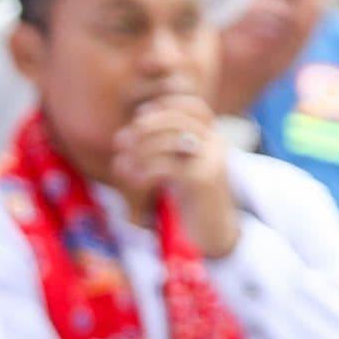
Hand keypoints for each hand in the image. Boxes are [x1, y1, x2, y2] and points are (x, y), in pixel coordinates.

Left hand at [112, 93, 239, 256]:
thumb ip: (165, 146)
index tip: (138, 117)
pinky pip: (168, 165)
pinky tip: (132, 179)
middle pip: (180, 118)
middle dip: (145, 126)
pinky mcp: (205, 181)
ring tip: (120, 165)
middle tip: (120, 142)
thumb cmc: (190, 200)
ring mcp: (213, 161)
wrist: (214, 234)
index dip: (164, 105)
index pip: (193, 106)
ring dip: (139, 149)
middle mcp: (218, 145)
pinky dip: (144, 170)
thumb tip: (132, 128)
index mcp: (213, 138)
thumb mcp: (181, 167)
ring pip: (172, 139)